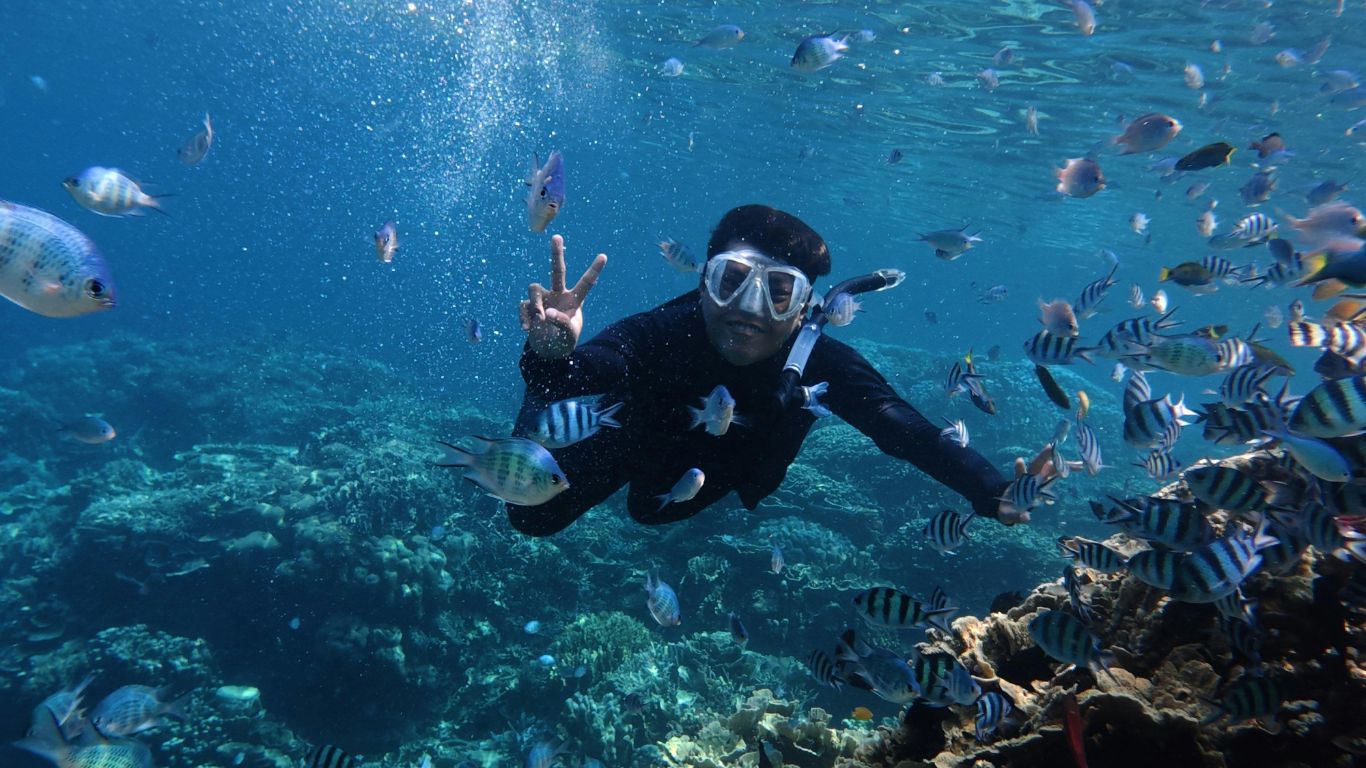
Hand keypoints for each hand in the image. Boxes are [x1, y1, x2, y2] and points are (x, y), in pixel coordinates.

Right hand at [519, 235, 606, 358]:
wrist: (548, 352)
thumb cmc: (563, 341)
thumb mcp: (568, 335)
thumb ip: (562, 323)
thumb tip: (545, 313)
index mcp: (574, 300)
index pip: (585, 284)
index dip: (594, 270)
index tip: (604, 256)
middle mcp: (558, 295)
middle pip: (557, 271)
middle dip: (556, 254)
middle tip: (556, 236)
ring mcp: (543, 300)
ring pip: (534, 289)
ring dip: (536, 304)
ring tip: (540, 320)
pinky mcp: (529, 307)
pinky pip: (524, 306)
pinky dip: (525, 317)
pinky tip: (527, 329)